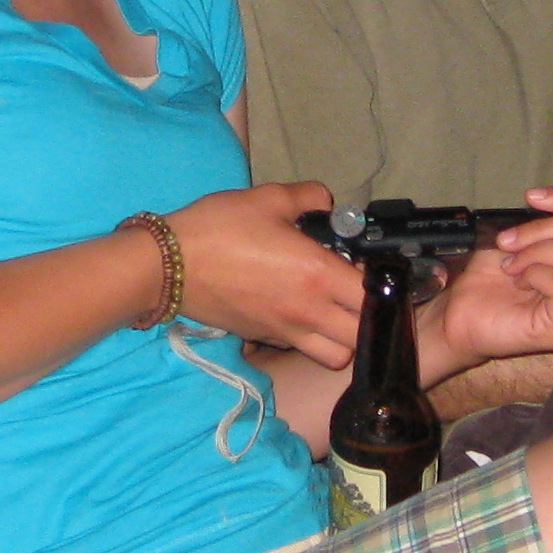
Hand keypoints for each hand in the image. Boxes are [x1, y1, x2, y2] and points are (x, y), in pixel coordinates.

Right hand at [165, 181, 362, 366]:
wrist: (167, 265)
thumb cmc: (219, 228)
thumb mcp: (267, 198)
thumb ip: (308, 197)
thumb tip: (326, 202)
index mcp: (317, 275)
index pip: (373, 297)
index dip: (384, 286)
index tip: (376, 271)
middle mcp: (308, 312)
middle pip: (362, 338)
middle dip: (370, 319)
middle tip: (360, 295)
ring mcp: (285, 332)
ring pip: (336, 356)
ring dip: (344, 339)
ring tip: (336, 312)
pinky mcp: (263, 339)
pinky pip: (303, 349)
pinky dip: (311, 339)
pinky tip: (301, 313)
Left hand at [419, 187, 552, 379]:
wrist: (463, 315)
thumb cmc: (493, 277)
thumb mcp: (522, 236)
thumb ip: (547, 219)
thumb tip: (548, 200)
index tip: (531, 198)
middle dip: (541, 227)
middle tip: (508, 242)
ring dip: (535, 251)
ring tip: (512, 265)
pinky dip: (533, 273)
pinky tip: (518, 282)